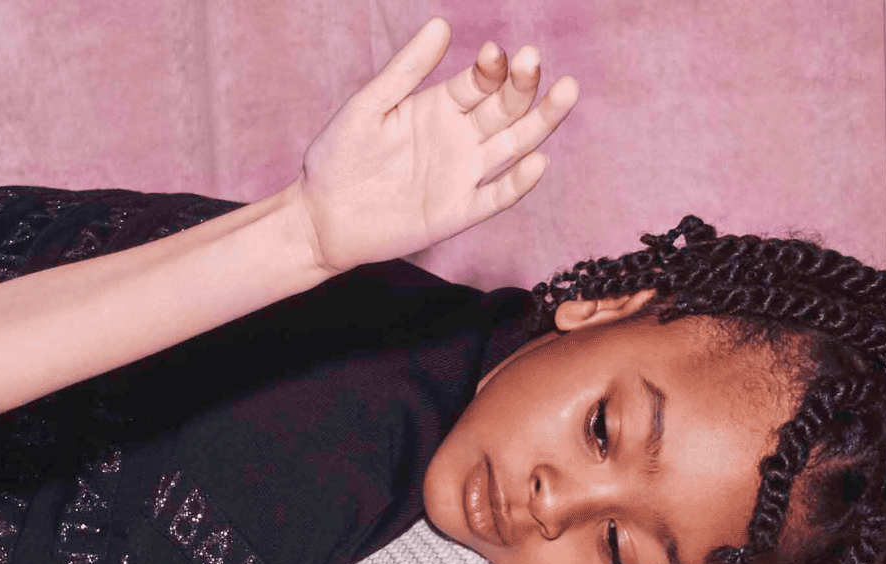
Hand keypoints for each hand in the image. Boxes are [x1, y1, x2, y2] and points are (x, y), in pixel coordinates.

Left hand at [295, 18, 577, 272]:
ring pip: (514, 144)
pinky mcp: (458, 212)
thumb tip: (441, 24)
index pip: (480, 82)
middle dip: (522, 84)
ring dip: (541, 119)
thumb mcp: (368, 107)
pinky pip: (496, 197)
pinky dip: (519, 183)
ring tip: (566, 90)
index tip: (493, 53)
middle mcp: (459, 137)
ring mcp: (463, 174)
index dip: (491, 67)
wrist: (319, 218)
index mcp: (440, 107)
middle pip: (506, 107)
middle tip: (531, 60)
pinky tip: (537, 162)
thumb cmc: (337, 158)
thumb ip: (405, 71)